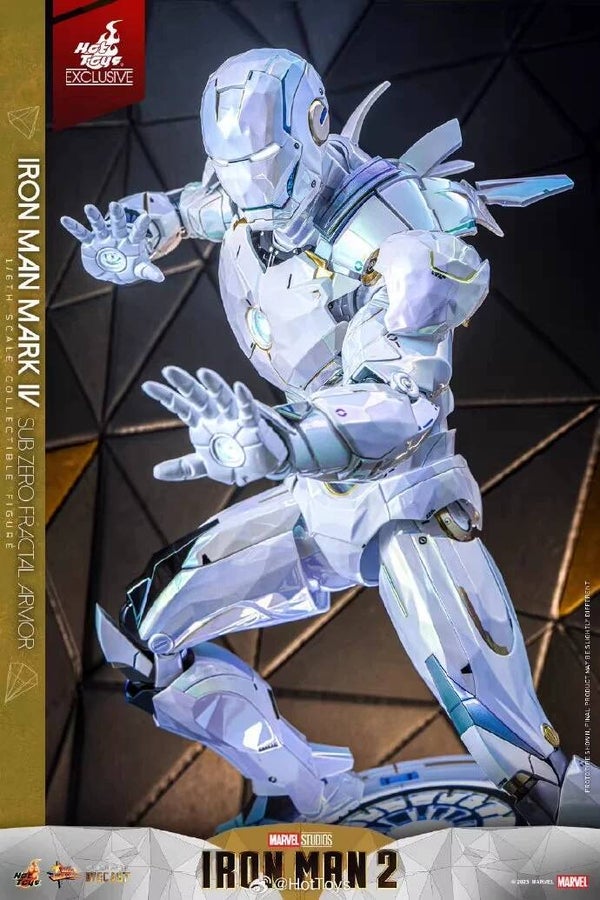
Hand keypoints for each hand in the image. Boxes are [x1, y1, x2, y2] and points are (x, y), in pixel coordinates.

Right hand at [60, 201, 164, 285]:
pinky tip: (64, 219)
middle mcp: (117, 236)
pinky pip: (82, 234)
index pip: (137, 232)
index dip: (141, 225)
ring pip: (99, 225)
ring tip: (88, 207)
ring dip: (94, 217)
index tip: (145, 216)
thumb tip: (161, 277)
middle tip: (114, 205)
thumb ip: (148, 271)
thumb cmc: (130, 266)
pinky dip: (74, 227)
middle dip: (116, 216)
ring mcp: (103, 238)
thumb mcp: (140, 269)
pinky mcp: (91, 242)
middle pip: (118, 225)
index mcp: (131, 241)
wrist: (116, 270)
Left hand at [142, 367, 289, 485]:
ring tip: (202, 373)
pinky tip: (238, 387)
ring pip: (222, 397)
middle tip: (168, 371)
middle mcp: (216, 415)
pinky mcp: (252, 424)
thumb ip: (183, 468)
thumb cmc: (233, 460)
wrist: (259, 469)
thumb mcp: (204, 466)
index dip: (166, 396)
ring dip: (214, 385)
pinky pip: (248, 409)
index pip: (181, 406)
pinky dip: (244, 399)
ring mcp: (234, 417)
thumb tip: (156, 472)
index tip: (146, 386)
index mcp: (202, 423)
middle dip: (184, 384)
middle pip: (198, 396)